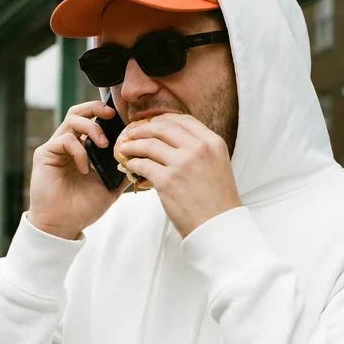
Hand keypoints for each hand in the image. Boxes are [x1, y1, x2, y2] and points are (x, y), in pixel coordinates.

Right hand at [27, 101, 128, 238]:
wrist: (63, 226)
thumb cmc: (82, 208)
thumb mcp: (110, 188)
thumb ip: (121, 172)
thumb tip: (140, 160)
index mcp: (81, 150)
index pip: (91, 121)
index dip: (105, 115)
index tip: (123, 119)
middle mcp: (67, 145)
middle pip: (78, 112)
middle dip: (96, 108)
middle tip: (112, 115)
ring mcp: (55, 148)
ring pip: (72, 119)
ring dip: (92, 128)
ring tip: (103, 144)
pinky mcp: (44, 154)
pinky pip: (64, 139)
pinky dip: (79, 151)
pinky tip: (85, 169)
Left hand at [118, 114, 241, 237]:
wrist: (219, 226)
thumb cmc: (218, 201)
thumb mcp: (218, 165)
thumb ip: (200, 150)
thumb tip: (173, 143)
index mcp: (213, 143)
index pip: (183, 119)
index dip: (163, 118)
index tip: (151, 121)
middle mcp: (199, 149)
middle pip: (164, 127)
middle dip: (144, 128)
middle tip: (132, 133)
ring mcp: (182, 164)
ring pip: (149, 144)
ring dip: (133, 144)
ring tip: (125, 148)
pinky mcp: (167, 181)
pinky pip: (143, 165)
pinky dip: (133, 163)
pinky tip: (130, 165)